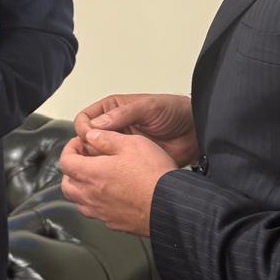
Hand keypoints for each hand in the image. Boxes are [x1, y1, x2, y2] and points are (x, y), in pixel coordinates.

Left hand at [59, 128, 176, 235]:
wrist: (171, 206)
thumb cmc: (154, 175)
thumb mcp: (132, 143)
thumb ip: (107, 138)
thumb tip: (92, 136)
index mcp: (93, 174)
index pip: (65, 162)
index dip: (70, 149)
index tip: (80, 143)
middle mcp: (92, 196)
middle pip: (67, 184)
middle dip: (71, 170)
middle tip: (84, 159)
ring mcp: (102, 212)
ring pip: (79, 202)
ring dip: (81, 187)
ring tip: (95, 177)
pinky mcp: (115, 223)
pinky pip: (96, 213)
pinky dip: (96, 202)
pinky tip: (110, 194)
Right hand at [73, 93, 197, 168]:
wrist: (194, 132)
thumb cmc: (174, 112)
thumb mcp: (148, 107)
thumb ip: (124, 113)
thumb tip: (97, 124)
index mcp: (112, 110)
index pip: (85, 119)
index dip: (84, 129)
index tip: (91, 138)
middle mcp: (113, 127)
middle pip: (86, 140)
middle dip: (87, 148)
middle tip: (96, 155)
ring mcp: (120, 146)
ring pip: (96, 156)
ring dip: (97, 161)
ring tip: (106, 165)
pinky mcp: (128, 161)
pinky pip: (112, 168)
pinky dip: (109, 172)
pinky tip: (116, 172)